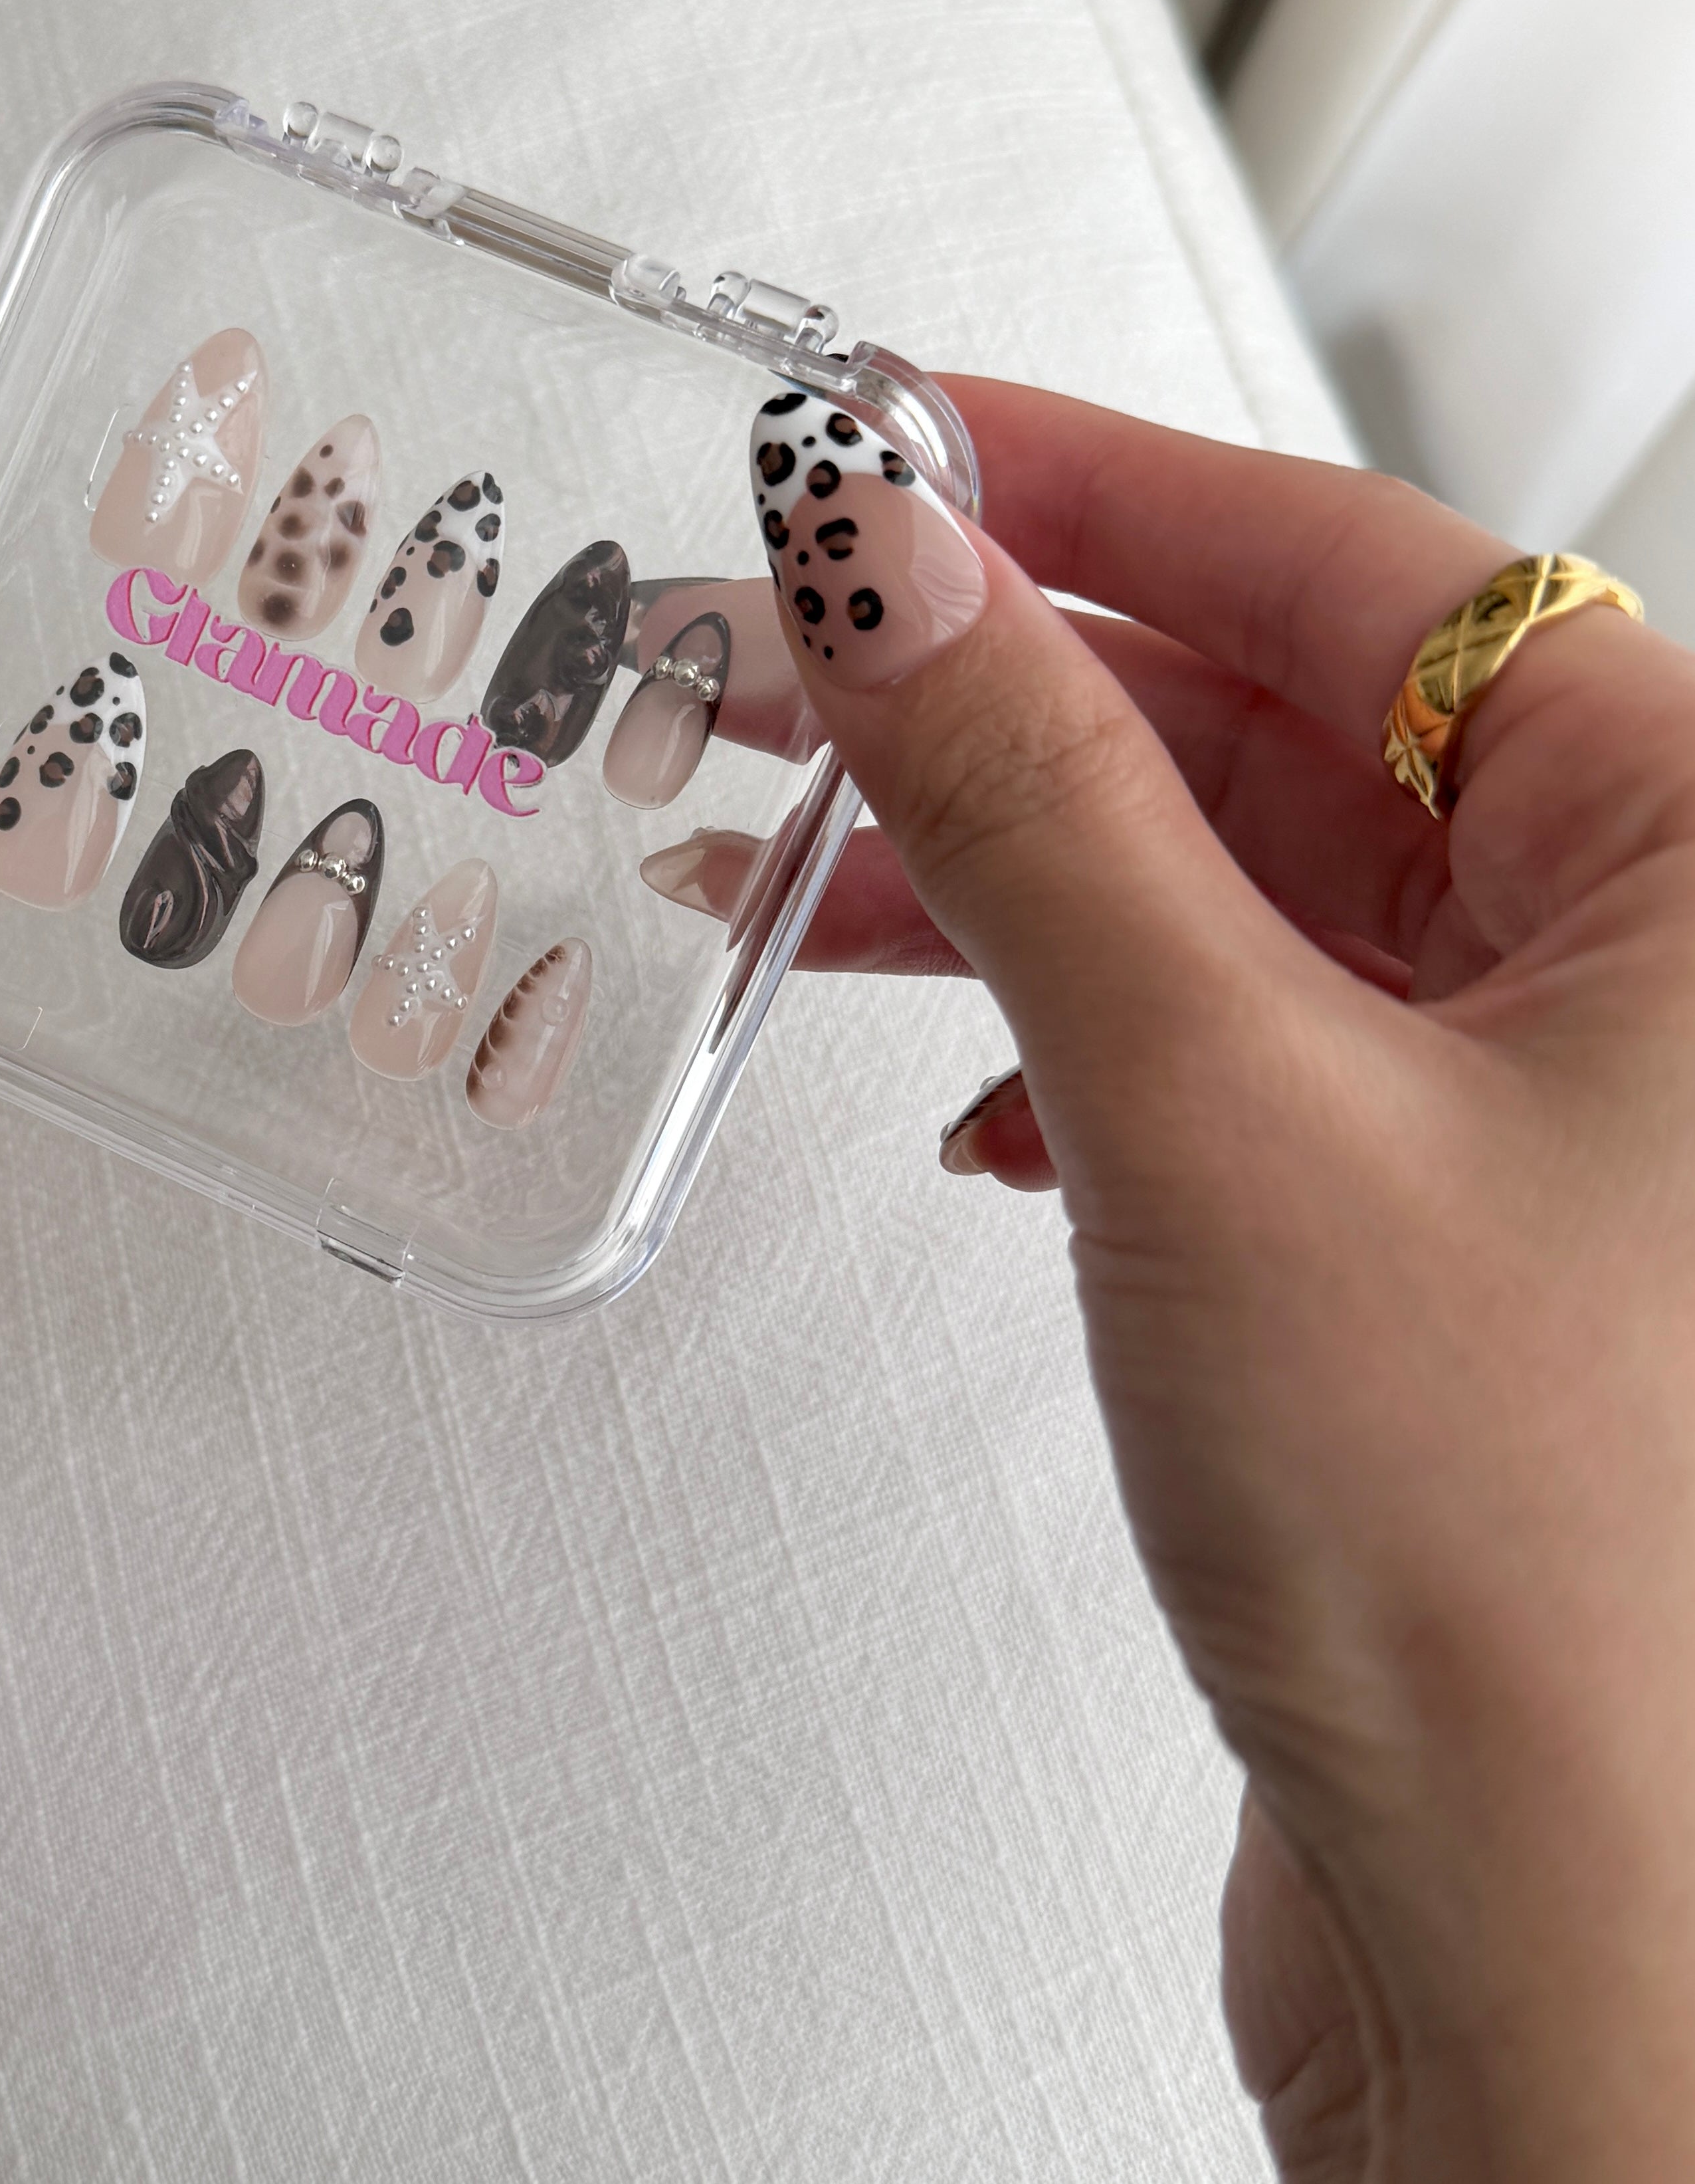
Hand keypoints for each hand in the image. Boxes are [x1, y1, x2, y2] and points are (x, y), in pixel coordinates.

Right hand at [642, 380, 1694, 2180]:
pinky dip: (1078, 1040)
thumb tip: (882, 560)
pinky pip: (1227, 1043)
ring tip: (808, 879)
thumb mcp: (1214, 1091)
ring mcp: (1535, 1105)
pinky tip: (977, 1099)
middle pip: (1280, 720)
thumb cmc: (1512, 1565)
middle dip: (1011, 698)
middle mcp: (1641, 962)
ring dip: (1014, 876)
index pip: (1354, 564)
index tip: (886, 437)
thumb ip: (1033, 798)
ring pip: (1233, 888)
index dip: (1091, 481)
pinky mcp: (1428, 1234)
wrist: (1559, 1956)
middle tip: (784, 660)